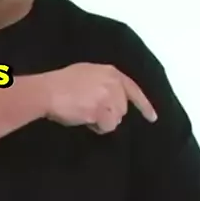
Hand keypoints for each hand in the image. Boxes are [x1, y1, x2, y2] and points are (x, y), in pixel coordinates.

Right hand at [40, 63, 157, 133]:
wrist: (47, 91)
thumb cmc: (61, 83)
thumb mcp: (87, 74)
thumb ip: (103, 82)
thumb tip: (111, 98)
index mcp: (111, 72)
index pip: (133, 90)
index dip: (144, 105)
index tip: (152, 118)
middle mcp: (113, 84)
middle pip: (122, 109)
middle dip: (109, 114)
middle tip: (89, 110)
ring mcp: (108, 97)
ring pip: (116, 120)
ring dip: (102, 121)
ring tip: (84, 113)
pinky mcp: (102, 111)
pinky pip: (107, 127)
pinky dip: (97, 127)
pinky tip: (84, 119)